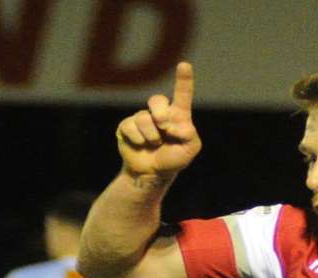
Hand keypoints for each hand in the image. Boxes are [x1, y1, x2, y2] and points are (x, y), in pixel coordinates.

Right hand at [116, 62, 200, 179]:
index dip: (183, 80)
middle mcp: (159, 113)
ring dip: (151, 136)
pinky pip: (131, 126)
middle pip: (157, 100)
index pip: (182, 95)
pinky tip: (141, 145)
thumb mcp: (190, 149)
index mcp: (177, 115)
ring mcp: (142, 117)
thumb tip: (174, 125)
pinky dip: (138, 140)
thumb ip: (189, 135)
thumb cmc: (173, 158)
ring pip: (144, 118)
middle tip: (164, 128)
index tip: (184, 65)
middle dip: (160, 114)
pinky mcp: (127, 125)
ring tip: (154, 144)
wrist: (152, 173)